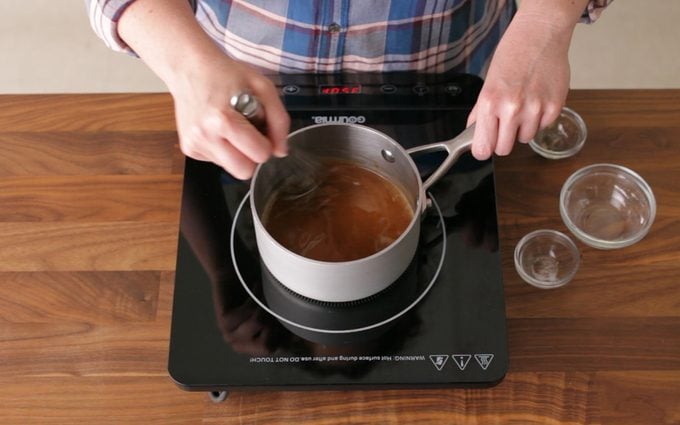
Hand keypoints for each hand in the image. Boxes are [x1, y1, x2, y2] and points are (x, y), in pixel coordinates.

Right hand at [170, 56, 289, 178]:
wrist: (189, 67)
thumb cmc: (228, 74)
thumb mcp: (262, 87)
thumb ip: (279, 120)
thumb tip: (280, 151)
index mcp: (223, 120)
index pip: (259, 155)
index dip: (266, 143)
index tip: (260, 128)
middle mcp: (205, 136)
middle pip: (243, 172)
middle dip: (251, 156)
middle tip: (249, 134)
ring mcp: (194, 144)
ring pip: (230, 169)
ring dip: (237, 153)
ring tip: (231, 127)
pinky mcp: (188, 149)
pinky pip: (217, 161)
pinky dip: (223, 149)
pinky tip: (218, 129)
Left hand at [467, 10, 574, 159]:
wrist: (539, 36)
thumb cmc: (511, 57)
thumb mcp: (487, 84)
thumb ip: (480, 113)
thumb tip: (473, 134)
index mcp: (489, 103)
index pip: (482, 148)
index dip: (483, 149)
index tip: (485, 146)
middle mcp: (511, 109)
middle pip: (504, 149)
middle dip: (503, 140)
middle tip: (505, 123)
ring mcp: (535, 109)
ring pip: (525, 139)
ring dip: (523, 128)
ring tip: (523, 104)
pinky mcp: (554, 107)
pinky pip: (543, 127)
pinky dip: (540, 118)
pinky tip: (537, 99)